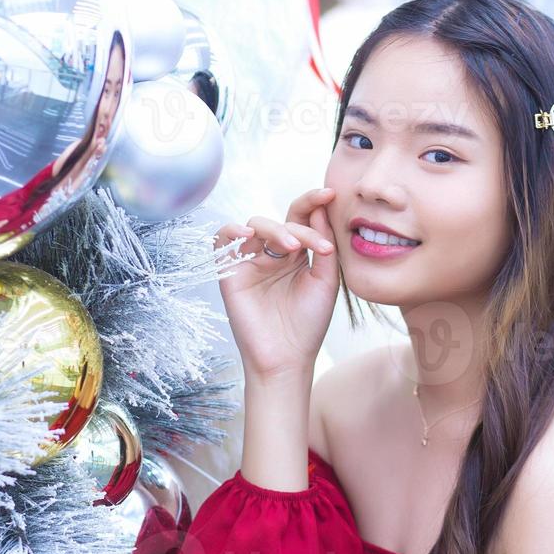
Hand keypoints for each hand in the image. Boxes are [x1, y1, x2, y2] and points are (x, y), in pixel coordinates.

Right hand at [211, 187, 339, 381]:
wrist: (287, 358)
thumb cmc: (308, 324)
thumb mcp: (326, 281)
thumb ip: (323, 244)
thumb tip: (321, 207)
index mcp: (297, 254)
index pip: (302, 219)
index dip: (313, 202)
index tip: (331, 195)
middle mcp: (272, 254)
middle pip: (280, 219)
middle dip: (299, 225)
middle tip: (315, 244)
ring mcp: (250, 261)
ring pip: (255, 225)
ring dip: (274, 229)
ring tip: (291, 248)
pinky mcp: (229, 273)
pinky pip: (222, 240)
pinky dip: (230, 230)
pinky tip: (246, 232)